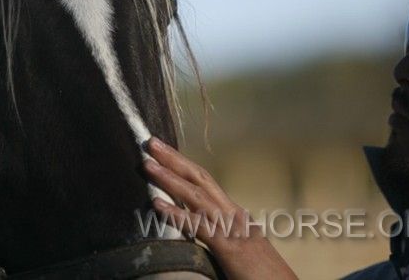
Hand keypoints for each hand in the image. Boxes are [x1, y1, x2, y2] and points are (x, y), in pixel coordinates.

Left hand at [142, 136, 297, 279]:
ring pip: (196, 195)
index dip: (183, 164)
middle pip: (200, 178)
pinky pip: (198, 226)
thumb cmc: (261, 274)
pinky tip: (157, 205)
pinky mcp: (229, 247)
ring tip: (148, 164)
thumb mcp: (238, 247)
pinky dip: (176, 213)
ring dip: (169, 178)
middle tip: (151, 142)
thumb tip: (196, 228)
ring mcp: (231, 227)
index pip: (204, 181)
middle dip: (174, 158)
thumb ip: (219, 234)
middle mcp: (232, 213)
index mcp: (233, 213)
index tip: (164, 151)